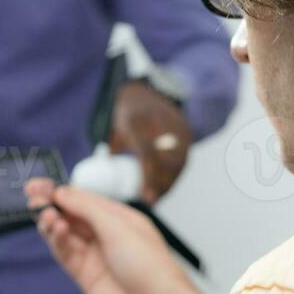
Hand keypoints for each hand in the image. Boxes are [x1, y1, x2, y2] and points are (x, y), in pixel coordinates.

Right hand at [26, 180, 214, 293]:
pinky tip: (55, 230)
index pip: (84, 199)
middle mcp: (105, 235)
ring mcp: (94, 255)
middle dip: (51, 205)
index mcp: (119, 218)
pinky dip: (56, 240)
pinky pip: (64, 253)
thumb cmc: (151, 266)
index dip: (62, 192)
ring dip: (52, 223)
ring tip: (46, 216)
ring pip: (64, 234)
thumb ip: (87, 208)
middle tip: (33, 198)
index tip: (41, 186)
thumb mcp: (118, 226)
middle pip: (71, 215)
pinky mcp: (84, 274)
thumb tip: (62, 192)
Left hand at [110, 81, 191, 203]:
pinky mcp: (186, 132)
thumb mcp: (115, 129)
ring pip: (178, 163)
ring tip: (157, 198)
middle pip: (166, 163)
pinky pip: (183, 159)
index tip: (144, 198)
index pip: (147, 154)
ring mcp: (177, 127)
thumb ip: (112, 151)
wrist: (146, 91)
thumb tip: (107, 176)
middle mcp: (161, 123)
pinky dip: (175, 175)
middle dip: (160, 187)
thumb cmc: (126, 113)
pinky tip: (166, 186)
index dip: (148, 179)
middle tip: (150, 202)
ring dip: (169, 183)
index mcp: (138, 121)